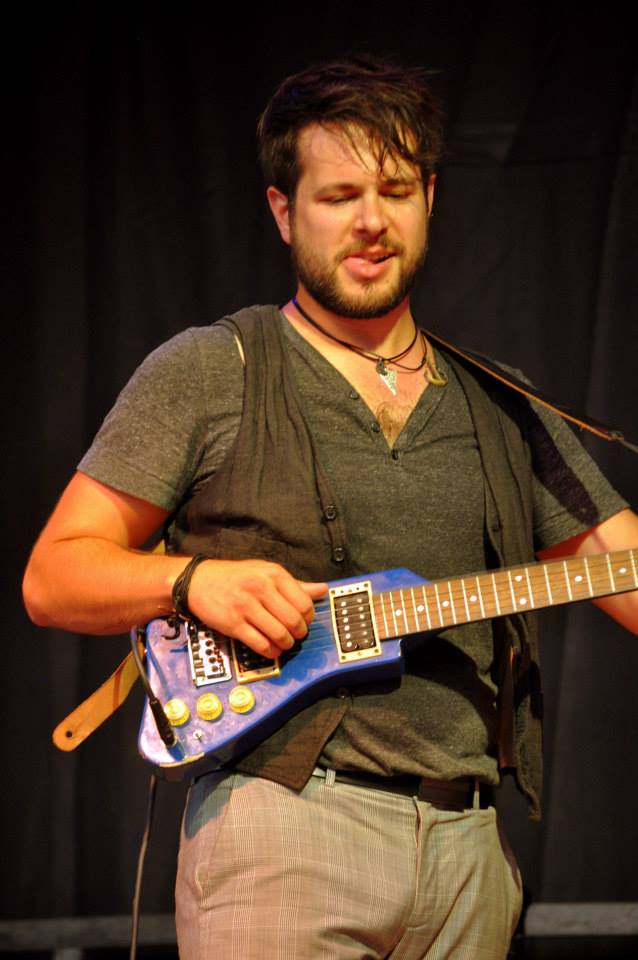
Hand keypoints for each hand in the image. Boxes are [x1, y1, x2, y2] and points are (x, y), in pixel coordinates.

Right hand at [186, 558, 327, 657]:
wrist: (198, 581)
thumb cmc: (235, 577)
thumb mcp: (265, 572)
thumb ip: (294, 584)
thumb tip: (322, 589)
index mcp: (273, 574)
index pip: (304, 602)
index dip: (308, 617)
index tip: (305, 621)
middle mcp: (260, 588)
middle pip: (294, 620)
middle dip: (299, 633)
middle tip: (296, 635)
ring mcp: (245, 607)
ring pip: (279, 634)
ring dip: (286, 644)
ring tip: (285, 643)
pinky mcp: (233, 624)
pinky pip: (260, 644)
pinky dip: (270, 651)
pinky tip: (272, 650)